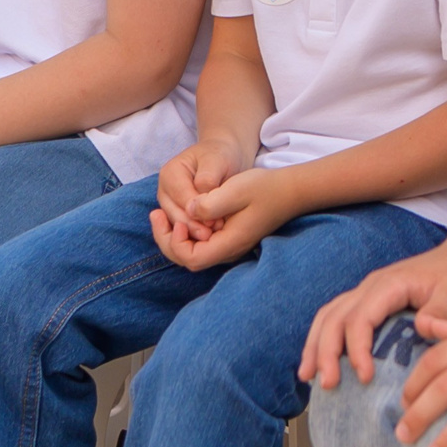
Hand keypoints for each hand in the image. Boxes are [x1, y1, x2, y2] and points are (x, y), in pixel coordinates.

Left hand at [152, 163, 298, 270]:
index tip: (178, 218)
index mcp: (229, 243)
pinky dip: (185, 231)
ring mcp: (229, 245)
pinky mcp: (229, 237)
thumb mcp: (237, 189)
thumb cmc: (265, 188)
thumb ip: (211, 202)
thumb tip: (189, 210)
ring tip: (161, 214)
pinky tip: (181, 214)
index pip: (191, 258)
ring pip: (192, 251)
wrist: (290, 190)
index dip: (176, 242)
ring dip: (173, 235)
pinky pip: (200, 242)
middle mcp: (228, 250)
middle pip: (187, 259)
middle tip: (155, 216)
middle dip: (167, 240)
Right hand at [153, 140, 240, 245]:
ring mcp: (169, 204)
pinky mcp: (177, 214)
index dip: (198, 212)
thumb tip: (199, 203)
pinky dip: (195, 234)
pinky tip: (210, 238)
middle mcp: (164, 190)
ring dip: (195, 233)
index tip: (217, 222)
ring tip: (214, 236)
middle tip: (214, 235)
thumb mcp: (217, 160)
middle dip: (195, 227)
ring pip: (177, 225)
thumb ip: (208, 178)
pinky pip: (183, 229)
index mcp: (170, 173)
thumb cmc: (220, 156)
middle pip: (175, 215)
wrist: (224, 157)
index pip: (181, 199)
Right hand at [301, 244, 446, 389]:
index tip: (364, 377)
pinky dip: (323, 338)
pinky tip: (320, 360)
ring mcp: (366, 291)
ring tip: (308, 377)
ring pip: (329, 315)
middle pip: (335, 317)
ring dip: (315, 345)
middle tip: (327, 385)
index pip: (360, 319)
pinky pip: (337, 316)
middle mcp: (370, 286)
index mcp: (388, 285)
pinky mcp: (369, 299)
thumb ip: (439, 313)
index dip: (357, 349)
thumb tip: (419, 330)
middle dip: (325, 352)